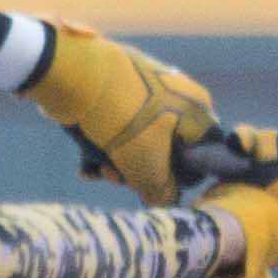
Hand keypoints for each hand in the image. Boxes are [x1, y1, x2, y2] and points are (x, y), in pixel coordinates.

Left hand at [20, 23, 221, 205]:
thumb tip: (165, 201)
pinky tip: (84, 164)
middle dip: (137, 174)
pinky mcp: (117, 87)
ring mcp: (146, 88)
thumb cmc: (124, 124)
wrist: (75, 76)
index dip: (177, 179)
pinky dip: (103, 146)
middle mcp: (178, 95)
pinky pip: (117, 124)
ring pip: (136, 141)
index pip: (202, 156)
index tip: (153, 188)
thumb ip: (163, 192)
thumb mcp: (148, 170)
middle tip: (115, 177)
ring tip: (96, 170)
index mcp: (198, 109)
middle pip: (164, 152)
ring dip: (115, 165)